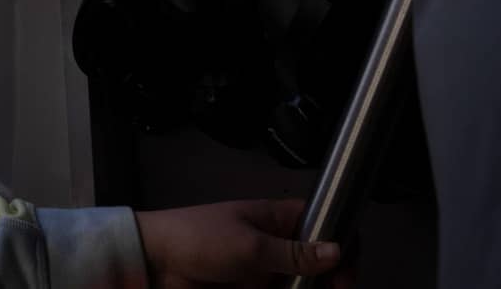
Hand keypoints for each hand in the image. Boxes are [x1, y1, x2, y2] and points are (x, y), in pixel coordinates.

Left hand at [133, 199, 347, 287]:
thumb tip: (337, 250)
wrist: (154, 263)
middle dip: (330, 280)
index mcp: (274, 219)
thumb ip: (294, 254)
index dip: (341, 242)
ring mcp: (265, 272)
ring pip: (301, 284)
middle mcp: (275, 245)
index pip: (321, 222)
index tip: (346, 273)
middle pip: (319, 262)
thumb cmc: (200, 241)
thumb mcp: (249, 246)